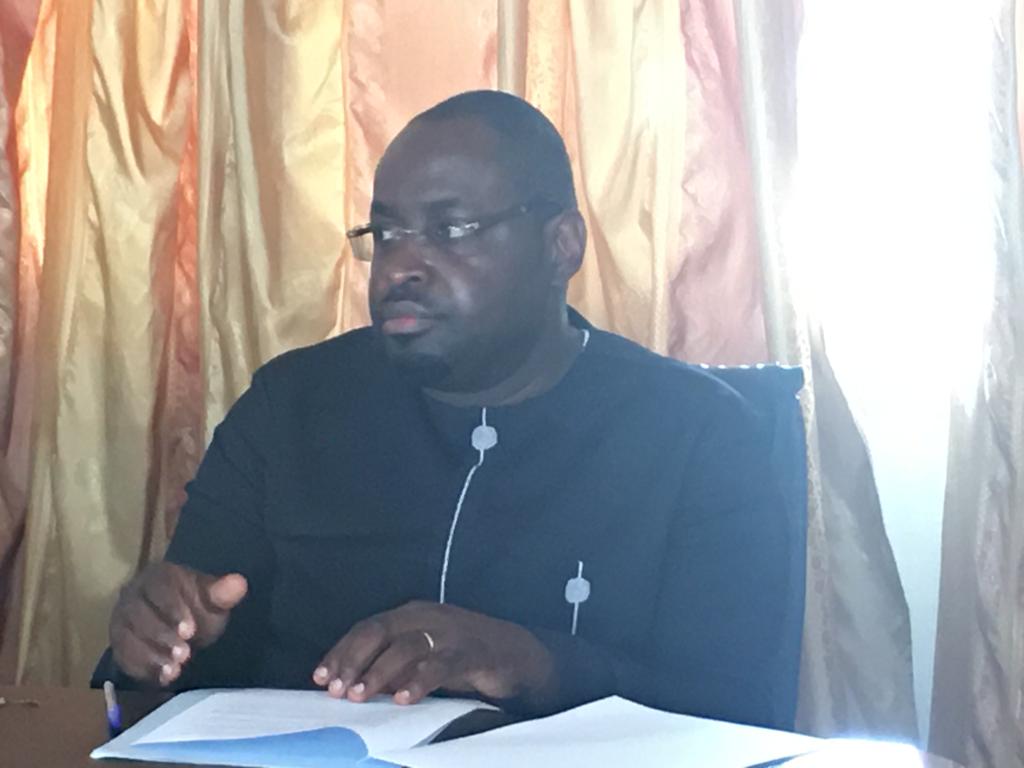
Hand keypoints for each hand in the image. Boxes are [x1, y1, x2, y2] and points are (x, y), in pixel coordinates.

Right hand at [110, 562, 247, 685]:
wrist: (180, 624)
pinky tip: (164, 678)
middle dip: (163, 636)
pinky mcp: (119, 644)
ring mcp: (122, 620)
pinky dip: (143, 669)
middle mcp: (133, 595)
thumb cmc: (197, 607)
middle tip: (185, 654)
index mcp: (158, 576)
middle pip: (140, 614)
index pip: (160, 589)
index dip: (173, 610)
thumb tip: (239, 583)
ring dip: (152, 655)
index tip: (190, 631)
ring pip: (128, 637)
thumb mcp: (213, 600)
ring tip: (176, 669)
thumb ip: (223, 593)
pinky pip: (124, 657)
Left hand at [311, 601, 554, 706]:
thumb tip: (350, 687)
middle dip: (353, 660)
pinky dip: (419, 681)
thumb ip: (390, 668)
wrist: (515, 653)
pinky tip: (403, 699)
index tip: (319, 677)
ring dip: (378, 672)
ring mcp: (448, 632)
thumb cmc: (460, 658)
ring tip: (358, 696)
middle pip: (379, 631)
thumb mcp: (420, 659)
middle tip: (336, 690)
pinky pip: (440, 665)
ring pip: (405, 646)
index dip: (341, 652)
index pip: (366, 628)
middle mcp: (426, 617)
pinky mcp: (470, 651)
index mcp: (410, 614)